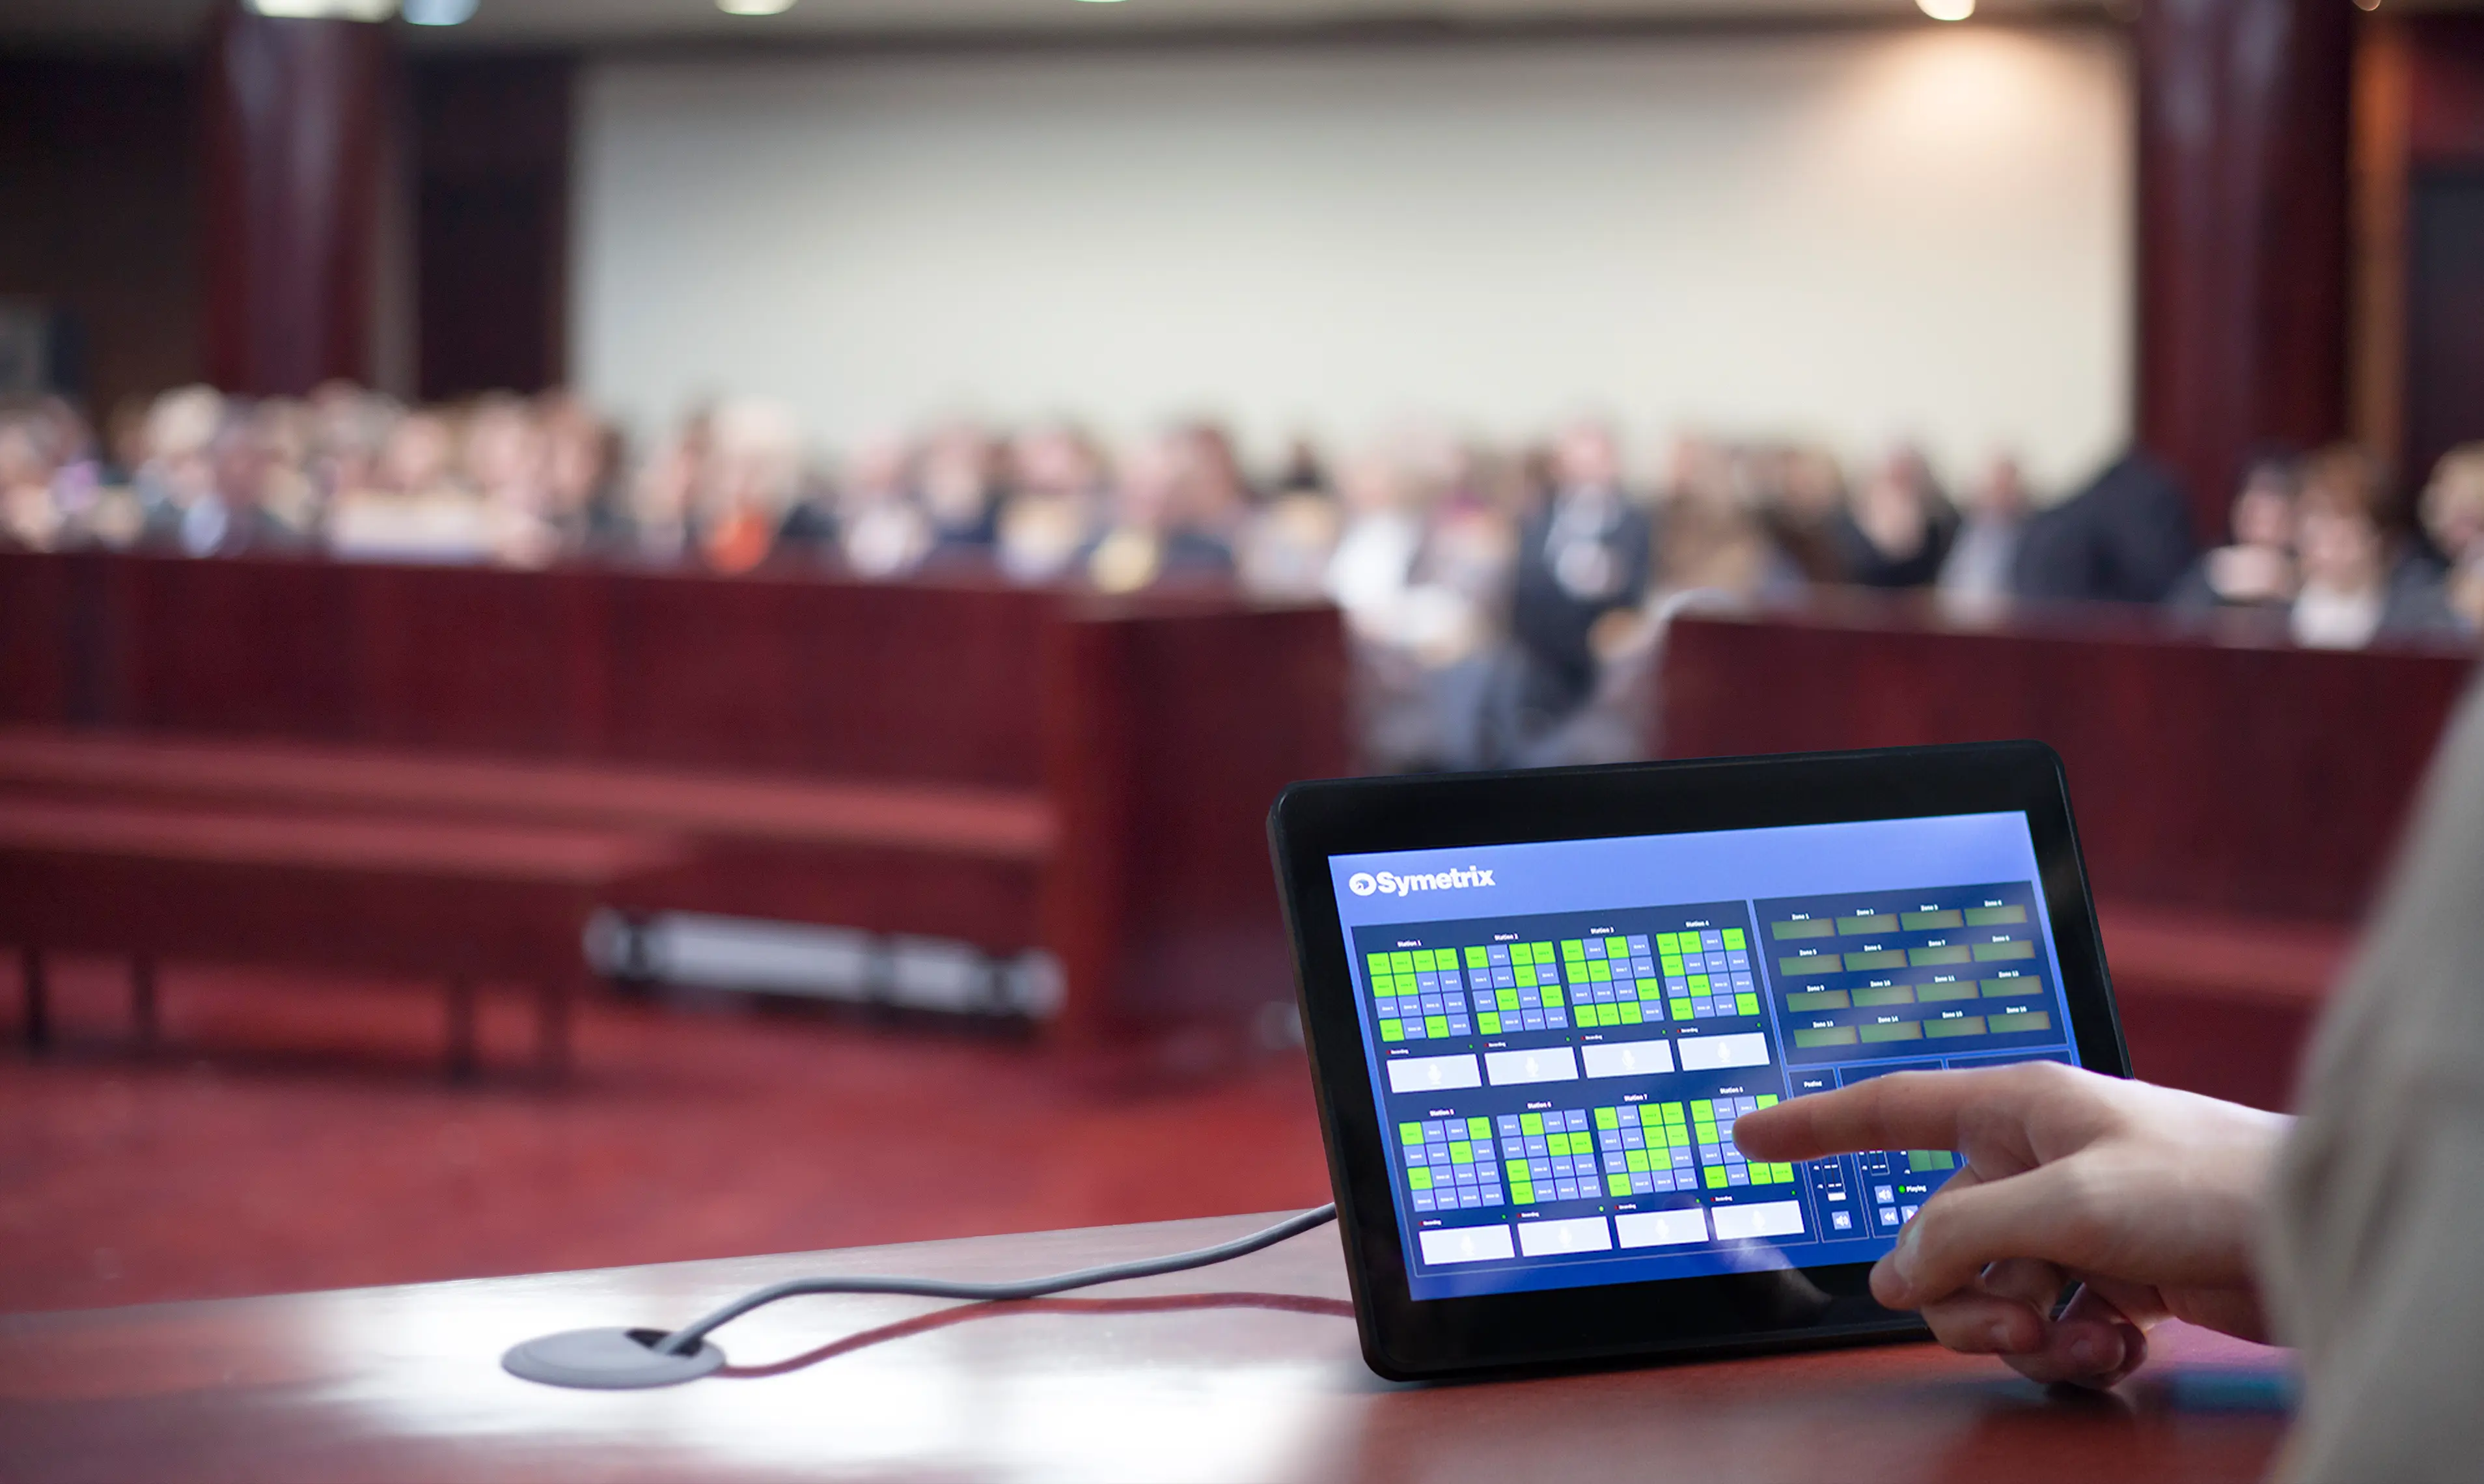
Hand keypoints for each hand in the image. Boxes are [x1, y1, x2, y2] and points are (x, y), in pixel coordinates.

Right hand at [1731, 1062, 2288, 1387]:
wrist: (2309, 1235)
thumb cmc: (2210, 1184)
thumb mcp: (2066, 1201)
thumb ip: (1966, 1233)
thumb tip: (1899, 1276)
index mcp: (2017, 1110)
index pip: (1888, 1110)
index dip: (1814, 1124)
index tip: (1753, 1134)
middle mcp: (2034, 1163)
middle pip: (1934, 1237)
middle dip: (1965, 1292)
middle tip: (2019, 1313)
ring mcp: (2068, 1224)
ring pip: (1982, 1291)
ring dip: (2017, 1329)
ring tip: (2075, 1333)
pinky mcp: (2107, 1278)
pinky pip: (2041, 1324)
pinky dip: (2069, 1347)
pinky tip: (2115, 1344)